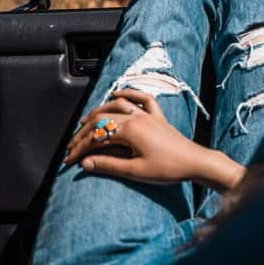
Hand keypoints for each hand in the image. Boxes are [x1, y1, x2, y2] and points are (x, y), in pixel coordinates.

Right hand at [65, 89, 244, 190]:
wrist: (195, 162)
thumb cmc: (168, 169)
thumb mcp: (135, 171)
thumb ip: (109, 165)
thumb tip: (85, 163)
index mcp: (130, 130)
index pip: (97, 135)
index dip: (80, 148)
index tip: (68, 159)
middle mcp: (137, 117)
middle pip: (103, 119)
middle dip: (84, 133)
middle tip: (72, 146)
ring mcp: (148, 115)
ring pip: (119, 105)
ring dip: (100, 111)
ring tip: (86, 122)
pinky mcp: (157, 117)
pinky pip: (142, 99)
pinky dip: (129, 93)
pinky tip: (118, 93)